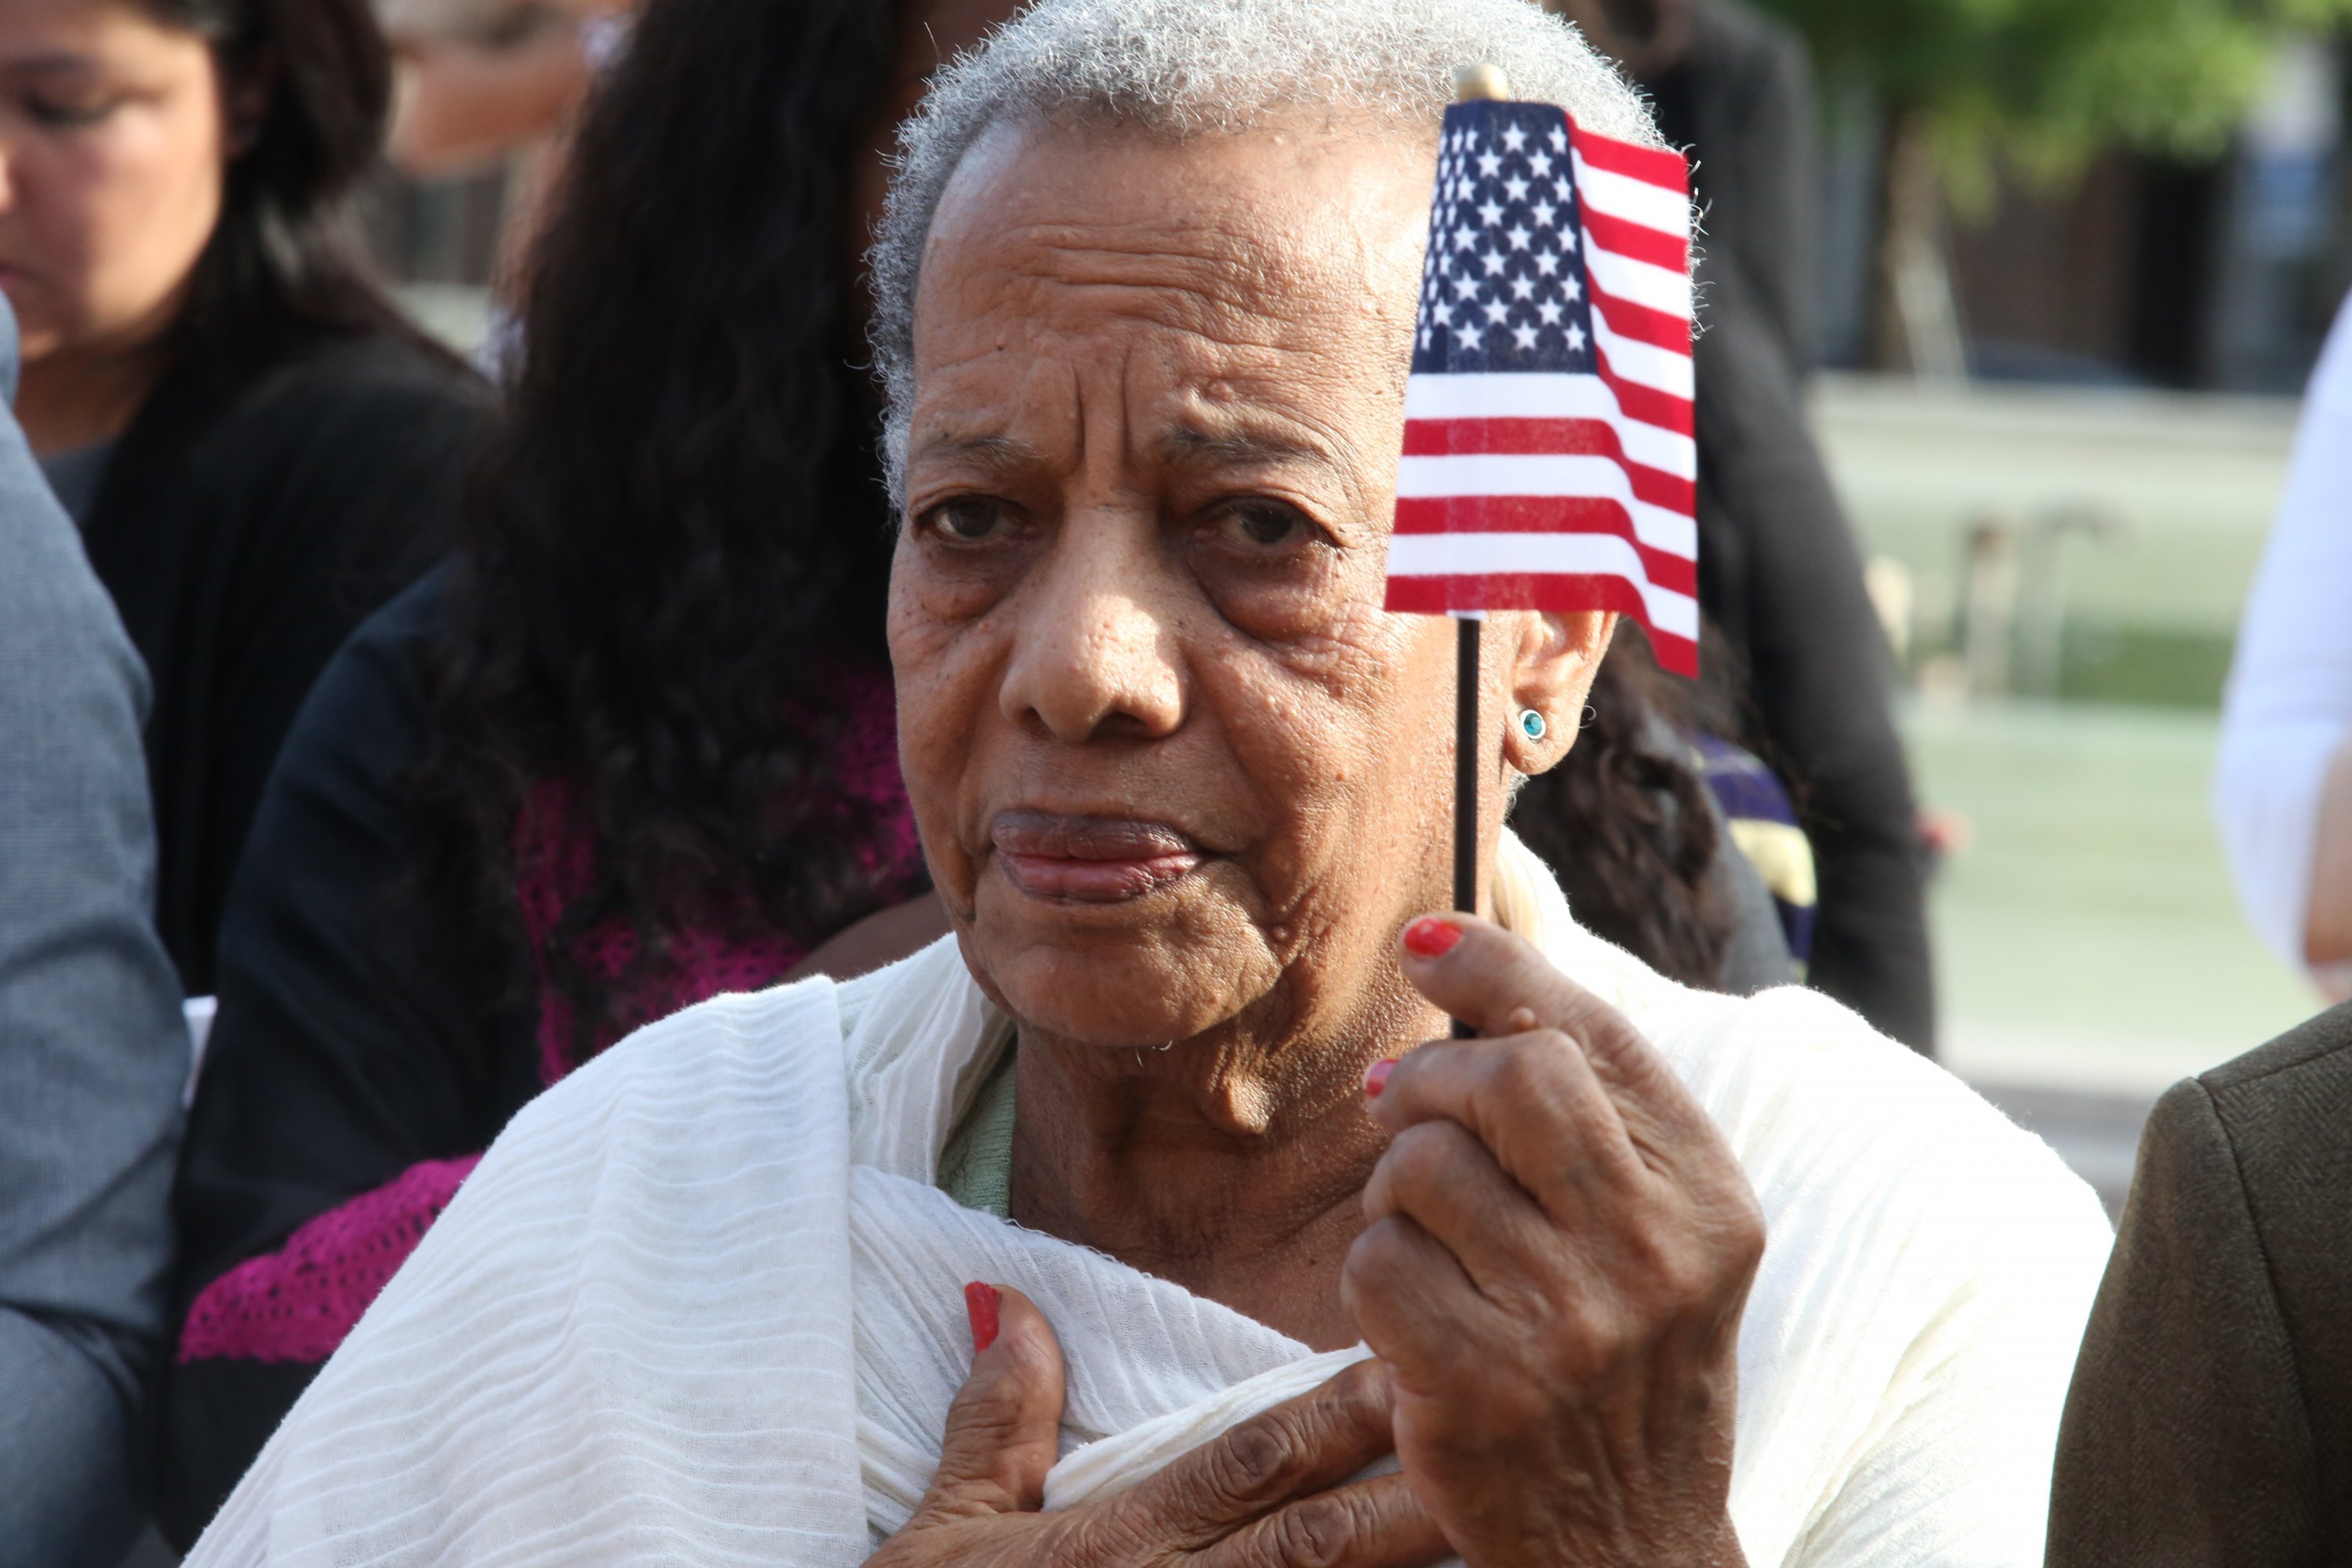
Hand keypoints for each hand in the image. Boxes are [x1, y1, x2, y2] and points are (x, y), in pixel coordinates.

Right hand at [869, 1285, 1449, 1567]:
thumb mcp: (936, 1539)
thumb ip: (993, 1427)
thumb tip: (1018, 1306)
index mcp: (1113, 1552)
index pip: (1243, 1467)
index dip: (1330, 1417)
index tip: (1403, 1364)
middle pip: (1314, 1546)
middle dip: (1408, 1490)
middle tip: (1497, 1430)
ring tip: (1497, 1538)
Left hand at [1341, 917, 1762, 1567]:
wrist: (1627, 1550)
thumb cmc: (1621, 1365)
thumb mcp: (1653, 1236)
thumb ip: (1584, 1112)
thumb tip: (1442, 966)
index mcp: (1709, 1200)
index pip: (1595, 1035)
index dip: (1498, 970)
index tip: (1427, 942)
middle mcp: (1653, 1254)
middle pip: (1507, 1079)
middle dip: (1431, 1081)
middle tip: (1405, 1114)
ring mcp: (1568, 1324)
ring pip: (1422, 1165)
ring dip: (1394, 1190)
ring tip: (1429, 1240)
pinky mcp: (1479, 1385)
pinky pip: (1374, 1259)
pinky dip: (1371, 1275)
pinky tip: (1413, 1317)